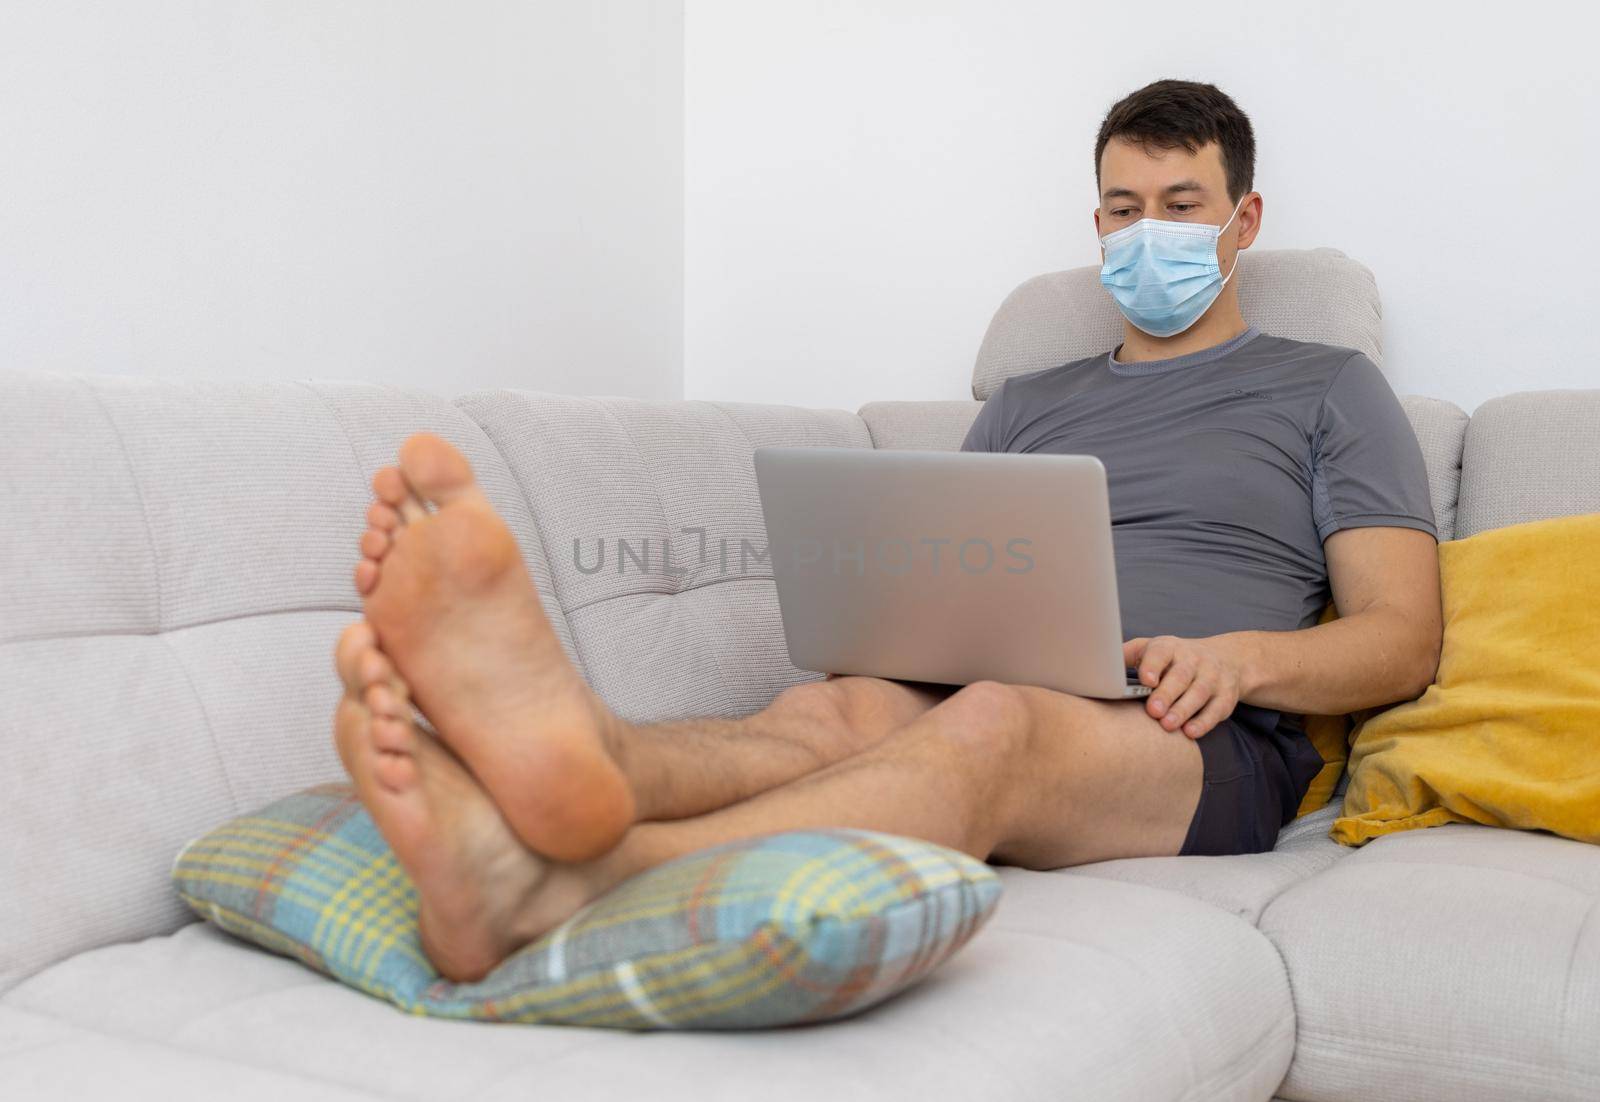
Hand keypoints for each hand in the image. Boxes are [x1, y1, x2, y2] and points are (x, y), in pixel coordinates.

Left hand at [1122, 635, 1244, 738]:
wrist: (1224, 659)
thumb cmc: (1173, 659)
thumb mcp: (1151, 650)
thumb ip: (1125, 657)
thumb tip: (1096, 668)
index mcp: (1170, 647)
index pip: (1160, 652)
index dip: (1153, 665)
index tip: (1146, 680)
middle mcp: (1194, 659)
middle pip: (1181, 675)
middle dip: (1167, 694)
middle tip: (1153, 711)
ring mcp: (1212, 676)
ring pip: (1199, 692)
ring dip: (1184, 710)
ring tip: (1168, 726)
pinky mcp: (1225, 696)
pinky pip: (1217, 709)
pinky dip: (1204, 722)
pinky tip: (1190, 733)